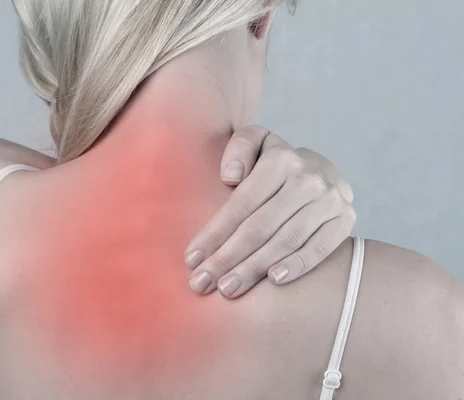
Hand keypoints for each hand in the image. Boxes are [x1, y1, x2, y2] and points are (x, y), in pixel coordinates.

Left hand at [184, 125, 355, 297]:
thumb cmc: (273, 165)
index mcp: (281, 160)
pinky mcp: (345, 220)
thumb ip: (239, 149)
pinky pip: (320, 247)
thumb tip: (231, 177)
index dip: (215, 232)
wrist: (321, 171)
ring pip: (286, 240)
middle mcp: (308, 178)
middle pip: (260, 226)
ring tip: (228, 289)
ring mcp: (329, 200)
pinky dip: (298, 265)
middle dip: (227, 258)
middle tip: (202, 282)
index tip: (192, 258)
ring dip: (254, 268)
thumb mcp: (255, 143)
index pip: (241, 203)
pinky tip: (274, 280)